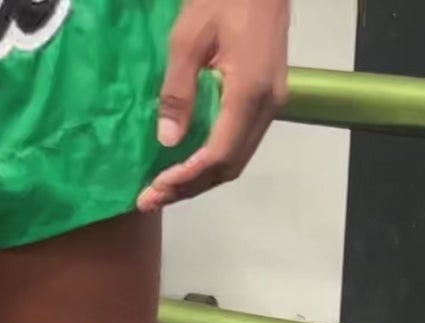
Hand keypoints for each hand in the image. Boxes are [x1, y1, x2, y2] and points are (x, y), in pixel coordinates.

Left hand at [139, 0, 291, 211]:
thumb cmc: (222, 0)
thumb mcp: (187, 40)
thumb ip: (177, 92)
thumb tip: (168, 140)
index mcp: (250, 93)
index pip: (219, 154)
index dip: (186, 178)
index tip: (154, 189)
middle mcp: (268, 106)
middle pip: (231, 165)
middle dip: (191, 187)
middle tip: (151, 199)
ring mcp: (273, 102)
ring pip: (238, 157)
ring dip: (202, 177)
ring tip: (166, 188)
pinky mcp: (268, 96)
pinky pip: (242, 140)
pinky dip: (214, 158)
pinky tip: (189, 161)